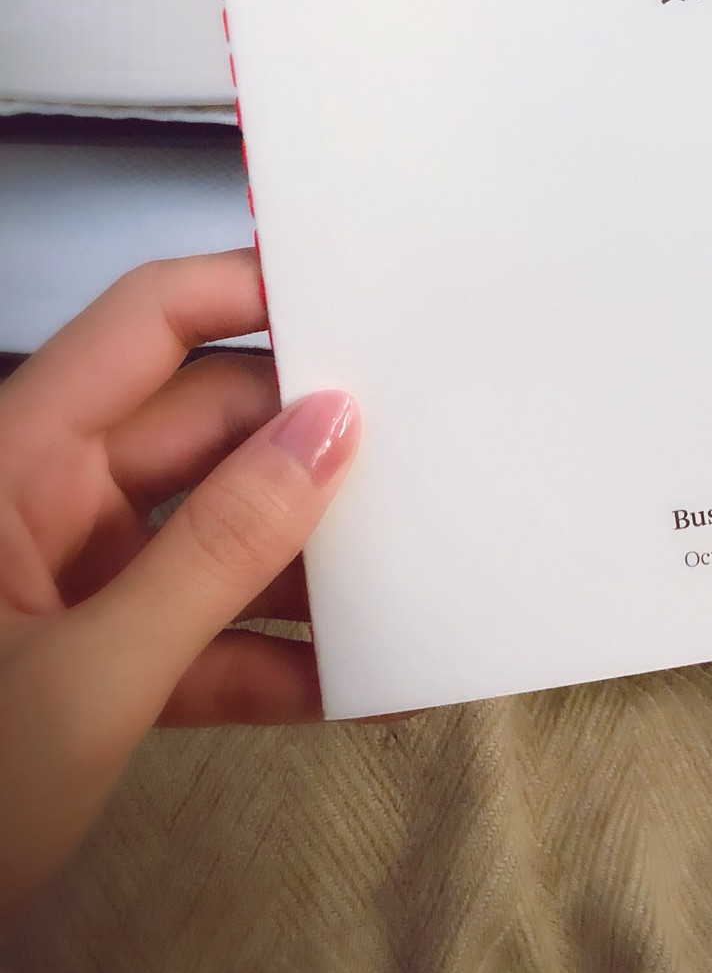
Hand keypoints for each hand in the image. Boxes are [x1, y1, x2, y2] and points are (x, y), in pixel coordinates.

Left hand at [0, 250, 358, 929]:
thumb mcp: (88, 676)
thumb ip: (218, 551)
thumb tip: (327, 433)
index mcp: (12, 463)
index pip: (146, 326)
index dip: (244, 291)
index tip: (351, 296)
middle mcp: (42, 502)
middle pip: (200, 429)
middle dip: (302, 445)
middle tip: (410, 451)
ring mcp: (68, 581)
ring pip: (211, 530)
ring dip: (299, 564)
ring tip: (398, 572)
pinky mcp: (91, 661)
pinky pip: (199, 629)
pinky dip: (267, 657)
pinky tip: (346, 681)